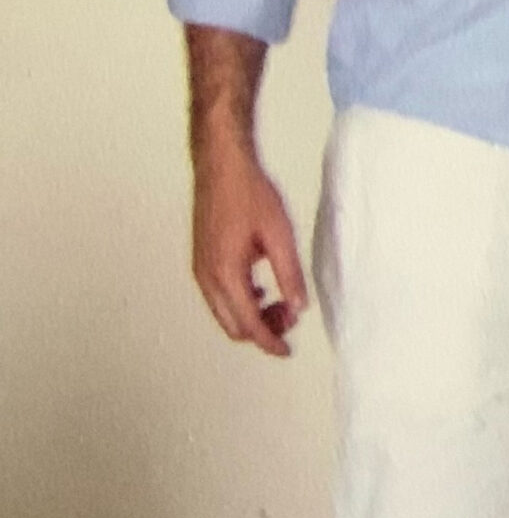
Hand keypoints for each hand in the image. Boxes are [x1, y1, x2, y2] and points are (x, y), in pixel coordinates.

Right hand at [193, 153, 308, 356]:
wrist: (221, 166)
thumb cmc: (249, 194)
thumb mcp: (280, 234)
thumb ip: (289, 274)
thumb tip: (299, 307)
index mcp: (225, 274)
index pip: (248, 324)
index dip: (269, 342)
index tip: (287, 352)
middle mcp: (207, 277)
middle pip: (233, 325)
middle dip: (262, 330)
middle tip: (291, 318)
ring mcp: (200, 269)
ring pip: (225, 312)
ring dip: (252, 315)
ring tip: (282, 302)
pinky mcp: (202, 260)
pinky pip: (220, 295)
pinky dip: (241, 301)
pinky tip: (264, 288)